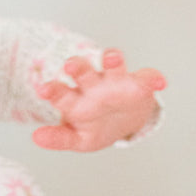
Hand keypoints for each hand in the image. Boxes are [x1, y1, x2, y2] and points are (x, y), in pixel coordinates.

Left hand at [31, 50, 166, 151]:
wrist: (124, 121)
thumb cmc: (96, 126)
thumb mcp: (79, 138)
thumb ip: (59, 138)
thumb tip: (36, 138)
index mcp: (75, 98)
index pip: (62, 92)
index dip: (53, 90)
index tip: (44, 90)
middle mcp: (93, 85)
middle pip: (83, 71)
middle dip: (78, 66)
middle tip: (71, 65)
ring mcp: (116, 82)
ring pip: (112, 65)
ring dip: (112, 59)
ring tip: (112, 57)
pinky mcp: (139, 84)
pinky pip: (147, 77)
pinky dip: (153, 78)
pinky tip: (159, 82)